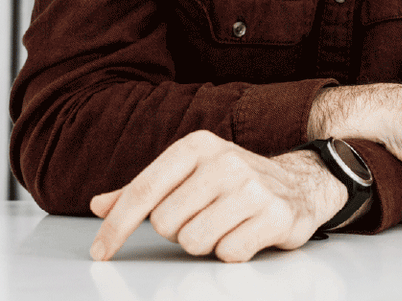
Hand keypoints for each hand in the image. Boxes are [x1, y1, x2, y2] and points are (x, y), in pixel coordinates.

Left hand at [88, 130, 344, 261]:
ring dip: (206, 243)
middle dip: (178, 231)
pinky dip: (233, 252)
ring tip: (225, 225)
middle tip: (202, 218)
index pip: (143, 191)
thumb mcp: (190, 175)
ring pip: (194, 242)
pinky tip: (247, 233)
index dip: (116, 227)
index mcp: (198, 146)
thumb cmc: (236, 181)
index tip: (100, 251)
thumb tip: (99, 204)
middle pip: (165, 224)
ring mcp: (253, 187)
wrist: (303, 182)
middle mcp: (225, 161)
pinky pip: (228, 254)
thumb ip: (145, 190)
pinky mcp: (276, 215)